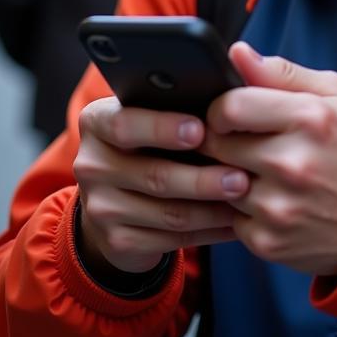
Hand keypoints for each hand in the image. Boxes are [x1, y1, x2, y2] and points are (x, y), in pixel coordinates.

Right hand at [73, 96, 250, 274]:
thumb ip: (177, 103)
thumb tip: (227, 96)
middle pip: (154, 175)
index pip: (124, 124)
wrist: (117, 195)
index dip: (162, 128)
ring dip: (212, 208)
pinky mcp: (118, 241)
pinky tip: (233, 222)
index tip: (200, 130)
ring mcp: (101, 207)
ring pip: (168, 212)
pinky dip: (209, 231)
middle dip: (203, 178)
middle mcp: (91, 164)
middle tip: (241, 177)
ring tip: (245, 200)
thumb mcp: (151, 114)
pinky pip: (172, 239)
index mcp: (97, 122)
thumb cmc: (150, 140)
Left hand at [202, 43, 336, 276]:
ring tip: (258, 172)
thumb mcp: (335, 96)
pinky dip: (242, 209)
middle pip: (217, 144)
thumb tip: (237, 52)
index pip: (230, 107)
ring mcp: (279, 206)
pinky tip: (269, 201)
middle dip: (224, 141)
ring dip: (231, 175)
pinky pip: (230, 216)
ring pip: (219, 181)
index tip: (230, 115)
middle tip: (243, 143)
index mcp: (310, 118)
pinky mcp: (268, 241)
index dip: (221, 108)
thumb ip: (282, 72)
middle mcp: (292, 163)